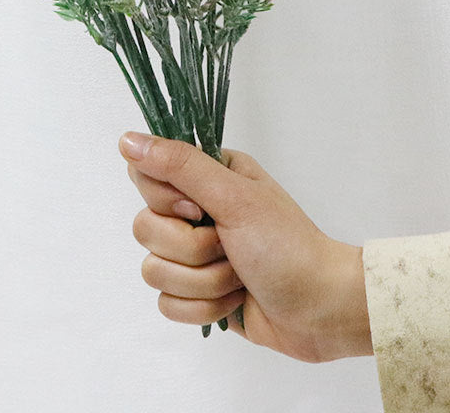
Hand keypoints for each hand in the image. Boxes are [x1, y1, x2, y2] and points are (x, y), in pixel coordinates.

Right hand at [119, 132, 373, 362]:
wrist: (322, 310)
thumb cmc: (287, 246)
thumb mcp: (234, 197)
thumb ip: (179, 166)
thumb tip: (126, 139)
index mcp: (207, 176)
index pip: (146, 176)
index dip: (166, 201)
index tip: (198, 210)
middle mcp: (196, 210)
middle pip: (146, 228)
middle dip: (191, 249)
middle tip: (229, 246)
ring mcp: (195, 254)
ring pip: (154, 270)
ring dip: (204, 281)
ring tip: (239, 277)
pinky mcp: (197, 292)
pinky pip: (167, 303)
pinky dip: (204, 308)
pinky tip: (235, 301)